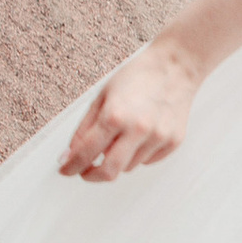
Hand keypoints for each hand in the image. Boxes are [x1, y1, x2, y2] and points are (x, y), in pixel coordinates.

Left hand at [61, 39, 196, 183]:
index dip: (71, 166)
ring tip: (123, 134)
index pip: (86, 153)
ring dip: (118, 158)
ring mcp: (158, 138)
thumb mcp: (102, 96)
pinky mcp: (173, 142)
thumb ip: (85, 129)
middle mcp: (138, 130)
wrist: (176, 67)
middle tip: (85, 172)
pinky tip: (142, 133)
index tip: (65, 169)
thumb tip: (70, 155)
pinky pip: (147, 161)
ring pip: (128, 167)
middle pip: (109, 172)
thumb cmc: (138, 76)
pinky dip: (138, 154)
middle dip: (92, 175)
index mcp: (115, 115)